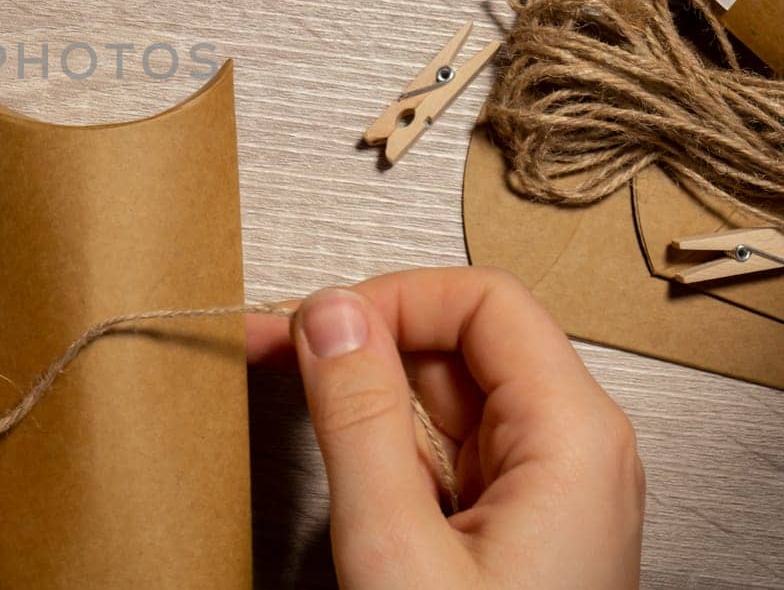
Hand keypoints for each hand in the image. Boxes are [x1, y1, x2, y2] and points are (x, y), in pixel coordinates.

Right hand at [245, 267, 643, 588]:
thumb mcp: (398, 548)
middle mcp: (567, 452)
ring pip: (443, 395)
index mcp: (571, 438)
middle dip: (361, 338)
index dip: (391, 297)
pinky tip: (335, 454)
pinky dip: (378, 442)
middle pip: (460, 342)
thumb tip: (329, 314)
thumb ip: (357, 419)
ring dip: (361, 390)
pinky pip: (439, 450)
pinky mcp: (506, 524)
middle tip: (274, 346)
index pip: (483, 301)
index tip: (315, 322)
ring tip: (287, 392)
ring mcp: (539, 490)